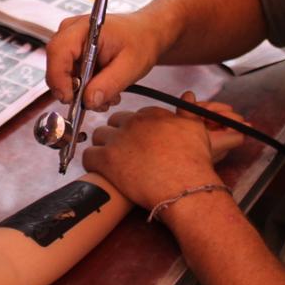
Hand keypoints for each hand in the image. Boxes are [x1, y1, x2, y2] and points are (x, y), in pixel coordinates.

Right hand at [45, 10, 165, 111]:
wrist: (146, 34)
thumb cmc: (140, 41)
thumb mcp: (131, 66)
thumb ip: (109, 84)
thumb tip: (88, 101)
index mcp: (84, 28)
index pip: (58, 52)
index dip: (58, 78)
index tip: (70, 99)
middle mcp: (70, 33)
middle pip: (56, 67)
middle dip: (74, 90)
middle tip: (97, 101)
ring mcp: (69, 44)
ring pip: (62, 76)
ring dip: (83, 92)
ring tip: (107, 94)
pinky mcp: (72, 55)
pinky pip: (69, 77)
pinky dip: (84, 89)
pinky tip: (103, 88)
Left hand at [81, 91, 244, 210]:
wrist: (185, 188)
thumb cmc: (194, 163)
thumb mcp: (197, 130)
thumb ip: (189, 112)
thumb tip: (188, 96)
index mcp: (152, 114)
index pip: (135, 115)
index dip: (136, 129)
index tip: (139, 142)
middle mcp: (133, 122)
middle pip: (114, 122)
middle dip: (117, 135)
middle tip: (125, 153)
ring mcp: (118, 140)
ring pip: (98, 135)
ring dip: (103, 147)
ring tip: (112, 162)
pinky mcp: (106, 160)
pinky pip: (88, 156)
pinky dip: (92, 163)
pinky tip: (101, 171)